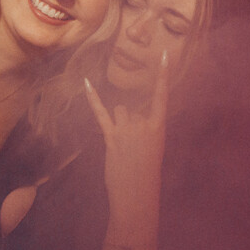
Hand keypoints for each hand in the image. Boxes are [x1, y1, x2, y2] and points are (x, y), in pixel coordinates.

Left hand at [84, 52, 168, 245]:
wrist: (137, 195)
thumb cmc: (146, 174)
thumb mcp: (153, 149)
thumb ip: (144, 130)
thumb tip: (129, 118)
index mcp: (159, 128)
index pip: (161, 96)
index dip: (162, 75)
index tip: (162, 54)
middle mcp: (143, 124)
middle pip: (132, 109)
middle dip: (130, 123)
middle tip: (133, 149)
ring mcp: (126, 130)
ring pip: (119, 111)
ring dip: (119, 123)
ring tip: (123, 146)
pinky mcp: (111, 137)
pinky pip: (101, 113)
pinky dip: (94, 98)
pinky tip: (87, 82)